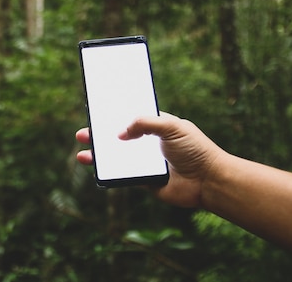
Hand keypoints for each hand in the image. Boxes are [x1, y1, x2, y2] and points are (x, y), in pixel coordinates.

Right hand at [76, 112, 225, 207]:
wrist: (208, 181)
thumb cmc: (195, 150)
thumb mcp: (172, 127)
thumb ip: (145, 124)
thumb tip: (119, 133)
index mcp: (155, 124)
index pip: (129, 116)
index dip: (112, 114)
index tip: (94, 110)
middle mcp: (147, 142)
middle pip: (117, 136)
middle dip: (98, 134)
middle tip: (82, 133)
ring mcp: (144, 161)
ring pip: (116, 156)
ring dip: (98, 155)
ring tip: (83, 154)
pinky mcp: (143, 180)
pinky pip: (121, 175)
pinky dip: (108, 172)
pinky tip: (96, 169)